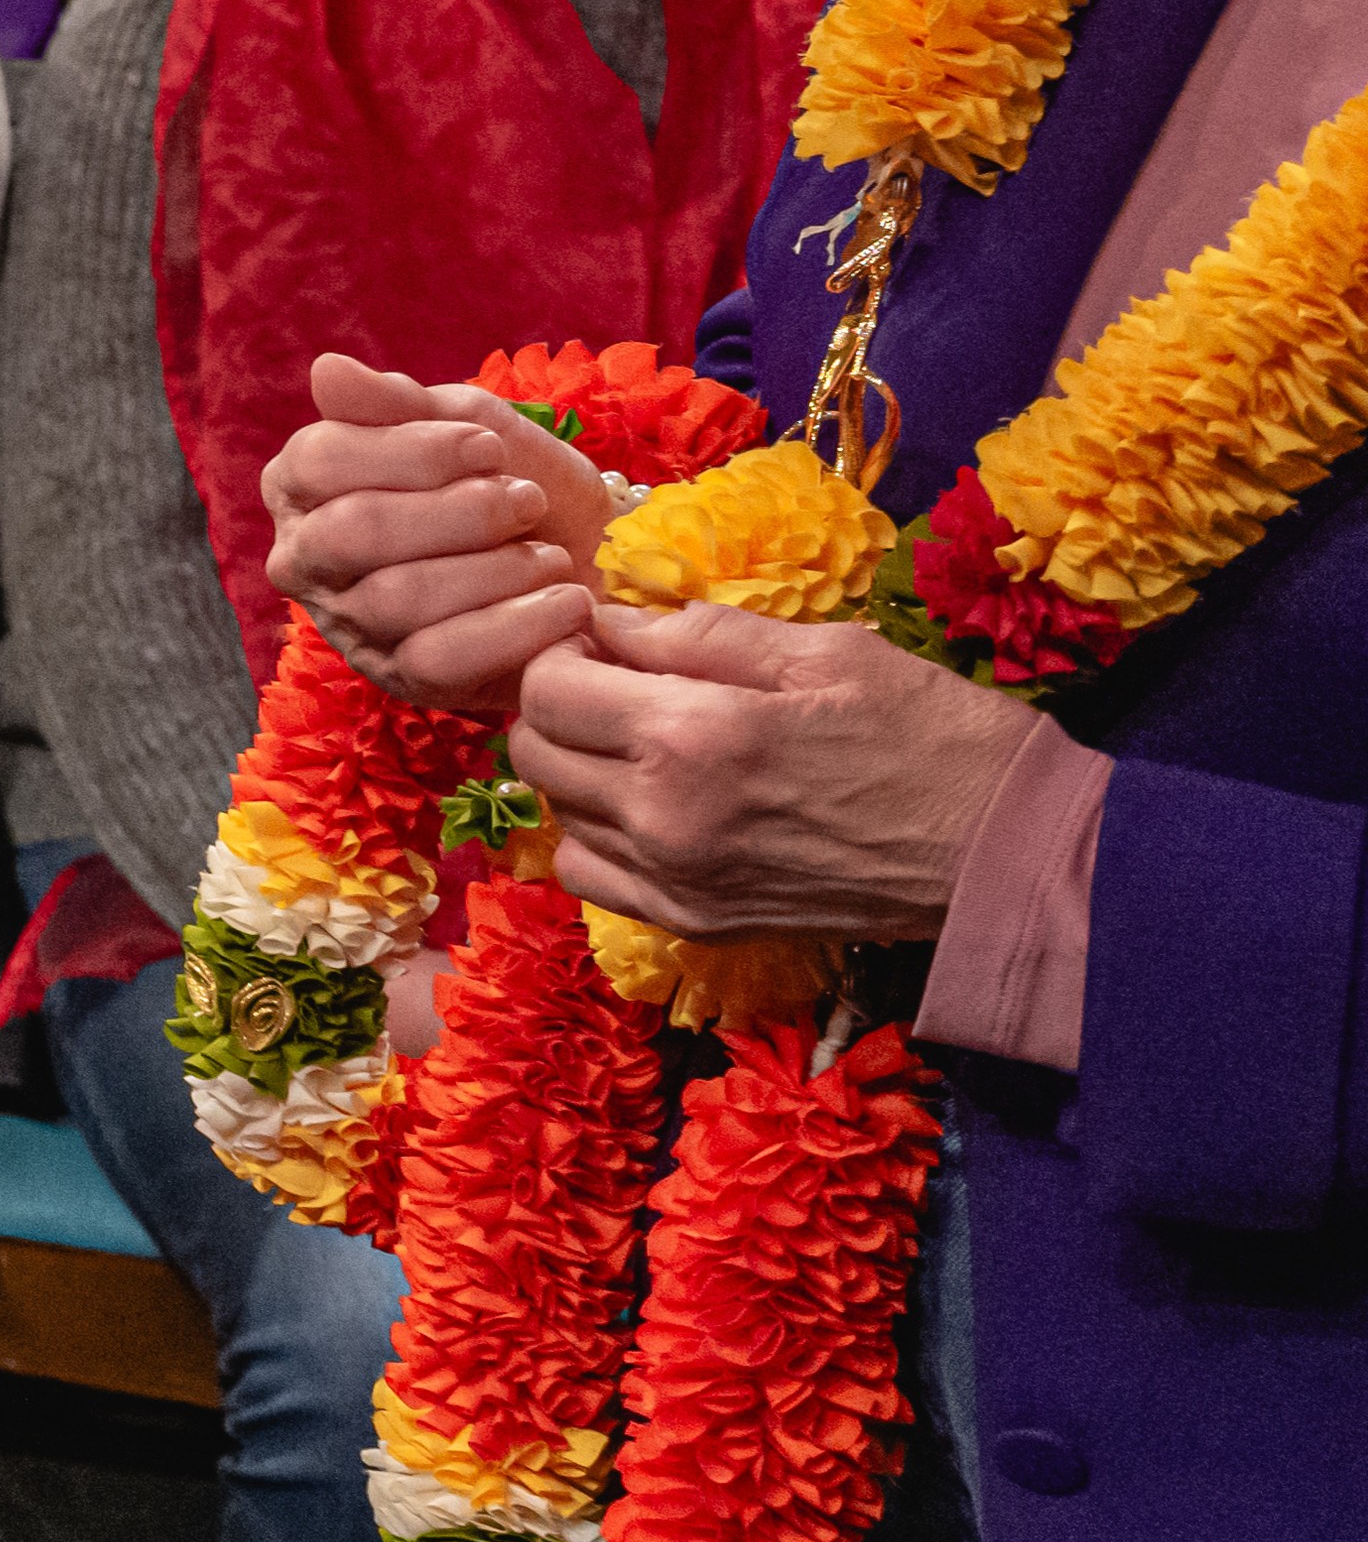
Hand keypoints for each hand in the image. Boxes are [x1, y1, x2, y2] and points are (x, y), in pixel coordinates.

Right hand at [265, 350, 624, 715]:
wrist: (594, 560)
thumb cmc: (517, 482)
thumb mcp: (470, 425)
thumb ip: (400, 403)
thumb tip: (326, 370)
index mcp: (304, 485)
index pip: (320, 461)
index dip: (412, 451)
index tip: (489, 447)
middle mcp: (305, 558)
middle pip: (351, 532)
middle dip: (458, 513)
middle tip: (525, 500)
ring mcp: (349, 625)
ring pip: (397, 599)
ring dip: (496, 569)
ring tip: (551, 555)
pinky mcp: (401, 681)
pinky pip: (440, 659)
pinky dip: (516, 626)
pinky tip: (564, 602)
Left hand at [514, 597, 1032, 942]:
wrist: (1006, 856)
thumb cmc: (931, 734)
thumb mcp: (825, 650)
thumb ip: (701, 634)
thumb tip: (611, 620)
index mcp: (693, 734)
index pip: (546, 687)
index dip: (562, 650)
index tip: (603, 640)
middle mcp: (664, 817)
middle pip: (534, 750)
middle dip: (559, 704)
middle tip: (617, 683)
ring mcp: (675, 880)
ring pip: (555, 812)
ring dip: (577, 768)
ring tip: (641, 741)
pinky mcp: (695, 922)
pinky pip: (591, 874)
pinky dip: (598, 835)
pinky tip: (650, 805)